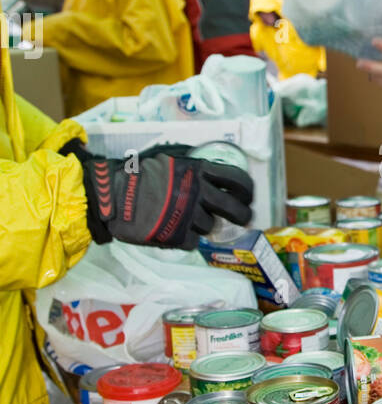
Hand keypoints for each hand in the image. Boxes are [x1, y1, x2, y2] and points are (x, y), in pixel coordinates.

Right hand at [65, 141, 253, 249]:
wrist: (111, 197)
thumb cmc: (136, 176)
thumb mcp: (168, 161)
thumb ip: (191, 169)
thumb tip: (213, 174)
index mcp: (197, 171)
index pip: (237, 179)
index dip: (247, 190)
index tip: (247, 196)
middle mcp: (197, 193)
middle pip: (234, 208)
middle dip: (242, 215)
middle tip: (243, 219)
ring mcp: (188, 216)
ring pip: (210, 227)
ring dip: (203, 225)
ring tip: (187, 220)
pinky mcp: (176, 237)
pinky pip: (192, 242)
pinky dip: (186, 239)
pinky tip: (174, 231)